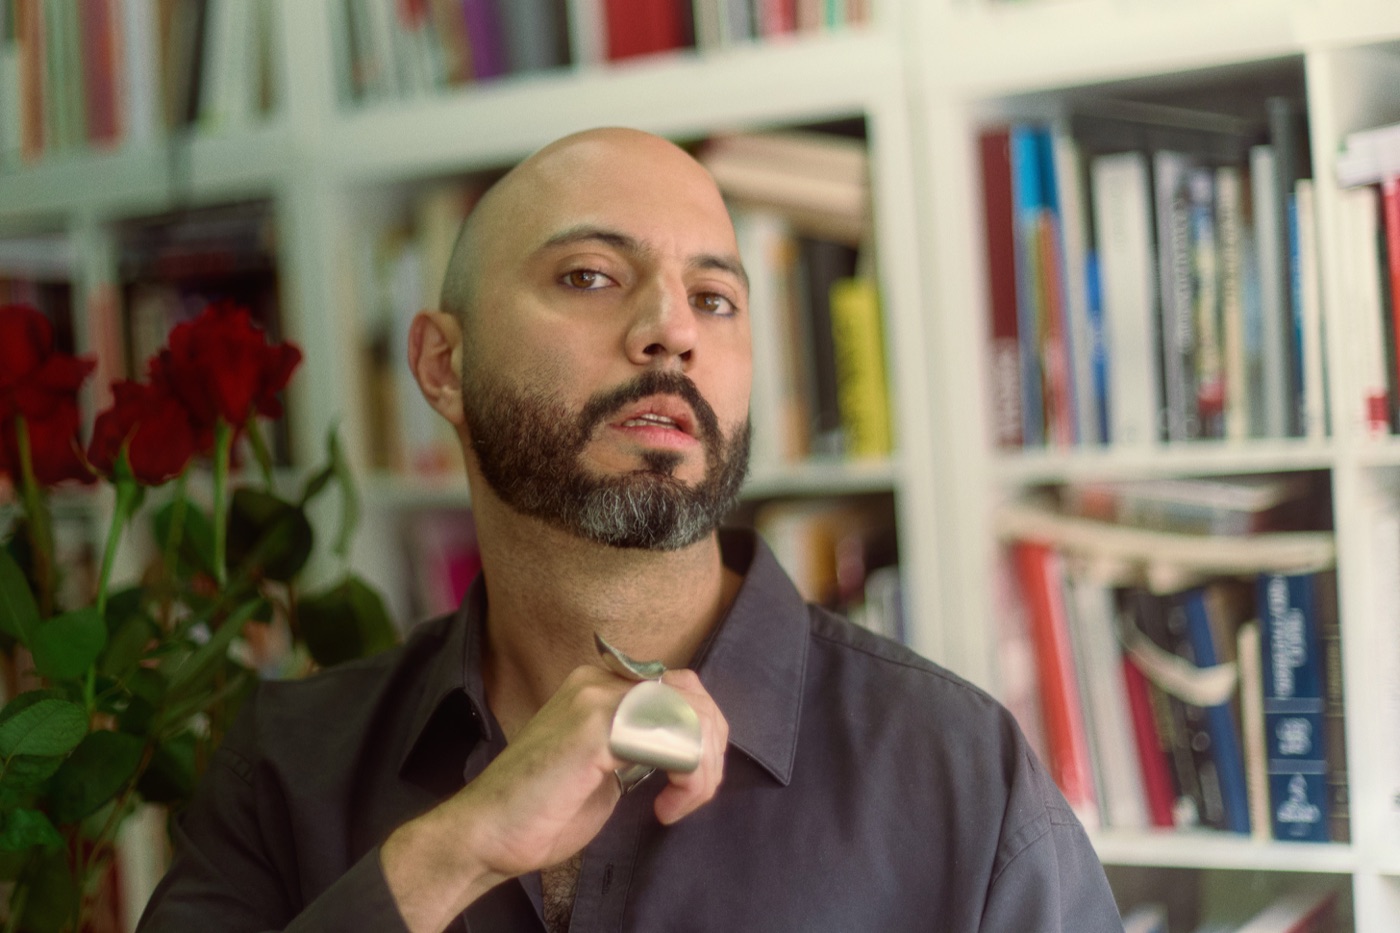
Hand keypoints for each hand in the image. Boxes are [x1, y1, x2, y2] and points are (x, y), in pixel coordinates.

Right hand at [381, 664, 726, 930]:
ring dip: (701, 768)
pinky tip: (665, 808)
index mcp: (600, 684)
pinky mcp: (595, 728)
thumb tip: (693, 739)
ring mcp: (595, 699)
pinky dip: (687, 777)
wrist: (488, 834)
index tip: (688, 786)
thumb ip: (644, 739)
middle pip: (691, 695)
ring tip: (679, 804)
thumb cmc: (545, 809)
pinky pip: (673, 738)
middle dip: (709, 750)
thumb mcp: (610, 763)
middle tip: (693, 796)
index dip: (700, 737)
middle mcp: (599, 681)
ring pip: (688, 716)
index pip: (680, 688)